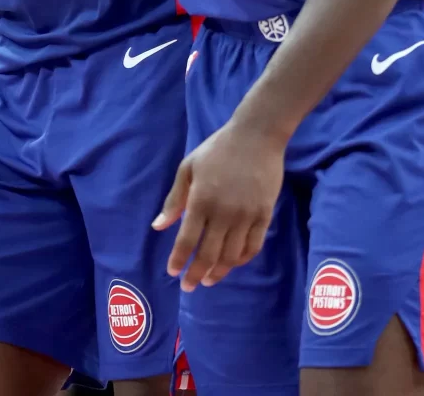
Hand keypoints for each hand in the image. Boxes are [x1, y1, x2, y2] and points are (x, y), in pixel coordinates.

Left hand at [153, 119, 283, 291]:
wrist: (257, 137)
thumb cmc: (217, 149)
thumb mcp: (188, 167)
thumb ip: (174, 199)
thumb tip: (159, 227)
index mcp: (201, 199)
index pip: (187, 240)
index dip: (179, 260)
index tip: (172, 273)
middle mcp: (223, 212)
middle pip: (208, 254)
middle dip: (196, 274)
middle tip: (188, 287)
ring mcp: (246, 216)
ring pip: (231, 256)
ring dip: (218, 272)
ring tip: (208, 279)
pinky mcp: (264, 215)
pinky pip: (253, 247)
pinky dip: (241, 260)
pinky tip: (232, 264)